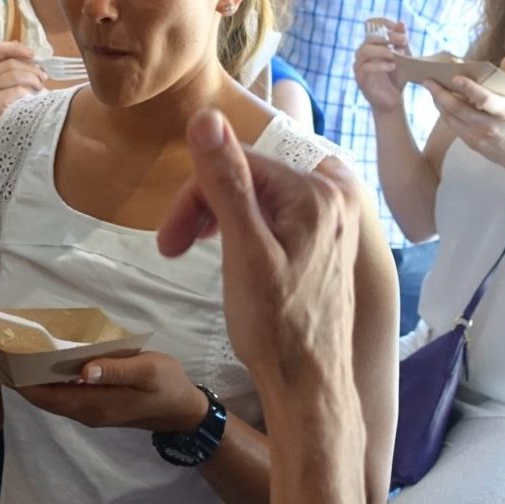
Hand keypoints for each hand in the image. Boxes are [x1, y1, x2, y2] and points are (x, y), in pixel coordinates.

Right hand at [0, 40, 46, 120]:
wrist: (7, 131)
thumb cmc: (10, 105)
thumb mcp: (11, 82)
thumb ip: (16, 66)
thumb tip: (29, 54)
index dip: (17, 49)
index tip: (32, 54)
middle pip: (10, 64)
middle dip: (31, 69)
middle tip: (42, 77)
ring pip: (14, 75)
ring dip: (32, 81)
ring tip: (39, 89)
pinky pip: (16, 91)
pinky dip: (27, 94)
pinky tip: (30, 100)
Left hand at [18, 352, 208, 432]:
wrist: (184, 411)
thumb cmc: (167, 386)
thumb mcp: (147, 372)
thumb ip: (116, 371)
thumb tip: (84, 371)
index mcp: (95, 404)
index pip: (44, 395)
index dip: (19, 380)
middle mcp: (85, 412)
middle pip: (41, 397)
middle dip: (18, 377)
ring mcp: (89, 410)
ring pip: (50, 396)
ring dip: (31, 378)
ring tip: (12, 351)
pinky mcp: (95, 405)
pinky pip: (62, 394)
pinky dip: (47, 379)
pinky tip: (42, 360)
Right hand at [157, 108, 362, 417]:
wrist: (309, 386)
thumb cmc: (275, 328)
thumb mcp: (243, 252)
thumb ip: (227, 181)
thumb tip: (205, 117)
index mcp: (318, 191)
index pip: (237, 163)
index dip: (194, 197)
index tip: (168, 241)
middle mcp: (336, 194)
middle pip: (250, 176)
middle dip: (206, 206)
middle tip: (174, 248)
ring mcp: (336, 216)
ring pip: (261, 193)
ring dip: (222, 216)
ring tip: (195, 251)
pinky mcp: (329, 236)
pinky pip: (278, 210)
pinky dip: (247, 226)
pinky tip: (231, 253)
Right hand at [353, 19, 409, 114]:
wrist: (394, 100)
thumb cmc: (397, 78)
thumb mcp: (403, 58)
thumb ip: (401, 41)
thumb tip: (401, 22)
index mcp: (372, 46)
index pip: (371, 28)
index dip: (382, 23)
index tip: (396, 25)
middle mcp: (362, 54)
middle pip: (369, 39)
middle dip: (388, 38)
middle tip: (403, 41)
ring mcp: (359, 66)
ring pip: (364, 51)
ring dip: (382, 50)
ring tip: (396, 55)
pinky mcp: (360, 79)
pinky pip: (365, 67)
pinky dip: (380, 65)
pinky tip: (392, 66)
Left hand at [423, 63, 504, 180]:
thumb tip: (504, 60)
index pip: (484, 99)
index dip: (469, 88)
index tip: (455, 77)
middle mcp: (490, 127)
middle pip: (459, 109)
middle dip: (440, 93)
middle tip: (428, 80)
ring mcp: (478, 137)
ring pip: (451, 117)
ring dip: (438, 101)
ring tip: (431, 86)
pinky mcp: (472, 143)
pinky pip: (453, 125)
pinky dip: (444, 111)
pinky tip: (440, 100)